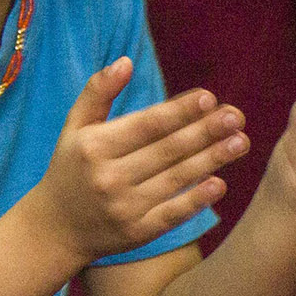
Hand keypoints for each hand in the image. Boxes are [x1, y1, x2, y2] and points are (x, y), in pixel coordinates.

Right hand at [26, 57, 246, 263]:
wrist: (54, 229)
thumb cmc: (70, 167)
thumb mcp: (74, 127)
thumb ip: (97, 91)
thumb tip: (125, 61)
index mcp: (95, 147)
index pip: (146, 125)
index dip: (179, 111)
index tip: (209, 97)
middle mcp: (109, 178)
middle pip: (167, 150)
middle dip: (205, 131)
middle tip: (236, 116)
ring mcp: (124, 208)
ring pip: (175, 179)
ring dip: (212, 159)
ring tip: (240, 142)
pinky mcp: (136, 234)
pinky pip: (172, 214)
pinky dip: (196, 200)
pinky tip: (220, 183)